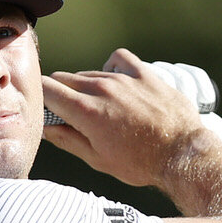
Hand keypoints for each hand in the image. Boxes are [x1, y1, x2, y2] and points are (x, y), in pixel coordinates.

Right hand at [41, 48, 221, 187]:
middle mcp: (102, 89)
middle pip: (64, 78)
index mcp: (86, 112)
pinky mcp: (144, 74)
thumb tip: (45, 128)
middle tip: (69, 113)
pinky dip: (110, 68)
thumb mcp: (96, 159)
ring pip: (89, 73)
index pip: (46, 89)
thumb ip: (66, 139)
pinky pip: (118, 59)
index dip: (40, 98)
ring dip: (85, 87)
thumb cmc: (140, 163)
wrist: (181, 154)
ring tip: (99, 108)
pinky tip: (114, 81)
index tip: (45, 110)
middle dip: (60, 94)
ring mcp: (124, 78)